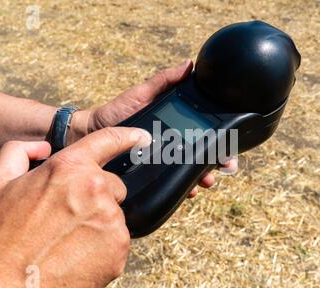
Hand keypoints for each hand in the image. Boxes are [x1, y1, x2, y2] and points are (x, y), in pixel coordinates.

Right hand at [0, 127, 150, 287]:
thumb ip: (20, 152)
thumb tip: (42, 147)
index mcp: (68, 169)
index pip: (108, 141)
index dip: (127, 136)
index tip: (142, 137)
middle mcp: (95, 190)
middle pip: (112, 186)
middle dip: (95, 196)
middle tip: (67, 217)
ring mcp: (110, 220)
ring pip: (114, 213)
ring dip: (98, 221)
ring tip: (67, 239)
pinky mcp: (119, 247)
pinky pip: (118, 238)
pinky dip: (103, 244)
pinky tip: (78, 253)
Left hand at [70, 60, 236, 196]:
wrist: (91, 135)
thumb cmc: (116, 112)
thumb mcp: (141, 93)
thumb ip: (164, 81)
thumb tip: (188, 65)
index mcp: (173, 125)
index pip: (201, 134)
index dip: (217, 141)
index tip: (228, 146)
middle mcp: (171, 144)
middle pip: (200, 155)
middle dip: (215, 162)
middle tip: (223, 166)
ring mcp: (162, 161)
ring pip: (188, 171)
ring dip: (201, 177)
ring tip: (205, 181)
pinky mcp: (150, 175)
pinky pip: (170, 182)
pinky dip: (182, 187)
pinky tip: (187, 190)